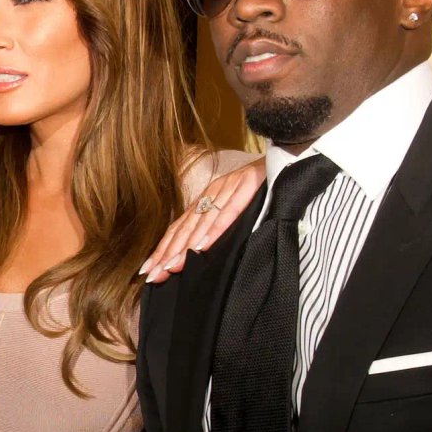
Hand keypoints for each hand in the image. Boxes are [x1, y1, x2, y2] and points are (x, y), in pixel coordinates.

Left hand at [140, 160, 264, 282]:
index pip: (178, 228)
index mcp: (205, 200)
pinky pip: (227, 213)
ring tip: (171, 267)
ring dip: (184, 247)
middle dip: (166, 254)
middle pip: (184, 229)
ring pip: (200, 223)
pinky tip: (201, 247)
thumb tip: (197, 251)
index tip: (148, 271)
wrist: (283, 156)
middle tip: (153, 276)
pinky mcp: (246, 187)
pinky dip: (214, 231)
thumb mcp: (231, 203)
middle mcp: (210, 194)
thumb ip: (215, 223)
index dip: (162, 249)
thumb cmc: (259, 185)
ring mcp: (227, 189)